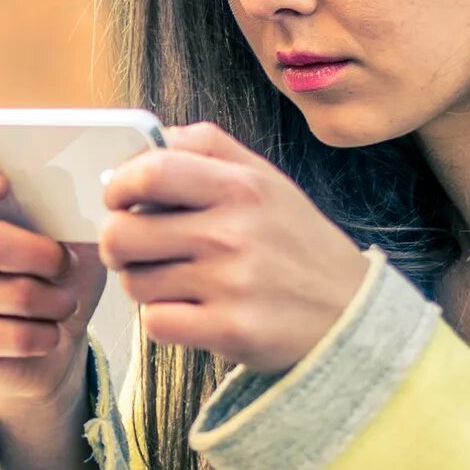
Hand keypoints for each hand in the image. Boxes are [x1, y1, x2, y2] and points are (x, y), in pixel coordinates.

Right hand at [0, 147, 105, 414]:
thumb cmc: (63, 272)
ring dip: (57, 301)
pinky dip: (48, 335)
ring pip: (15, 294)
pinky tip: (48, 332)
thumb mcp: (73, 230)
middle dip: (47, 257)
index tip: (0, 186)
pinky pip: (14, 335)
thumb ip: (64, 202)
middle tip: (68, 265)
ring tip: (64, 303)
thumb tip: (76, 187)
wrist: (59, 336)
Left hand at [99, 122, 366, 374]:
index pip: (149, 171)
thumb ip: (208, 149)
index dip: (118, 186)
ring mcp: (232, 284)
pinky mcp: (230, 330)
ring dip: (145, 285)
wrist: (352, 315)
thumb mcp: (266, 181)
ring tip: (180, 282)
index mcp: (241, 186)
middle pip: (123, 233)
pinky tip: (194, 312)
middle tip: (136, 250)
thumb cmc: (297, 244)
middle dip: (118, 245)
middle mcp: (234, 232)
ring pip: (134, 283)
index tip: (118, 199)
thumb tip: (149, 139)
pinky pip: (156, 322)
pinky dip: (166, 320)